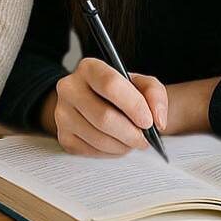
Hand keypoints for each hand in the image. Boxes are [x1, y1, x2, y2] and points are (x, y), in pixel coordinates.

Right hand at [48, 58, 167, 155]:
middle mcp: (69, 87)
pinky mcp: (64, 136)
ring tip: (130, 139)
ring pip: (99, 138)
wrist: (101, 106)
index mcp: (89, 68)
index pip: (110, 85)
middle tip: (144, 138)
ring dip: (123, 145)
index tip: (148, 121)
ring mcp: (63, 113)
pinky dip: (111, 153)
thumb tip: (157, 120)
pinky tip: (115, 143)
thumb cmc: (123, 95)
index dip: (133, 105)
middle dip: (131, 133)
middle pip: (104, 117)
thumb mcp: (141, 85)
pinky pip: (92, 152)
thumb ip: (155, 94)